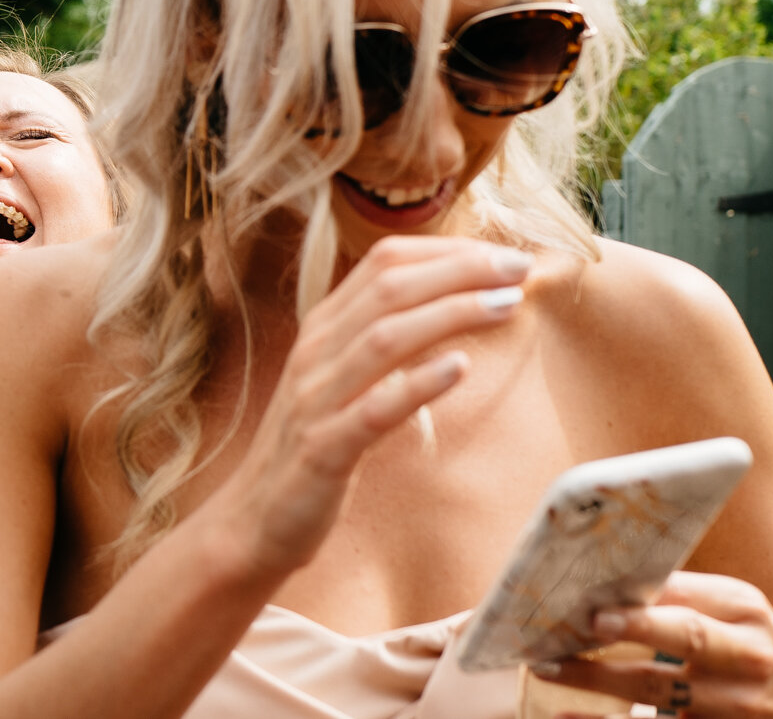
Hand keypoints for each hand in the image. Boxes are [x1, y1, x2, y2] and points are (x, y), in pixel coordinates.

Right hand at [218, 236, 532, 579]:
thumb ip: (382, 343)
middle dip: (459, 270)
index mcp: (322, 330)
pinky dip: (417, 383)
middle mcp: (315, 353)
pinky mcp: (323, 450)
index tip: (501, 254)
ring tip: (506, 304)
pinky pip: (373, 409)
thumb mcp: (342, 383)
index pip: (382, 264)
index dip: (445, 251)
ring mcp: (316, 400)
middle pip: (388, 289)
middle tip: (519, 267)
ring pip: (383, 338)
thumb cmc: (311, 449)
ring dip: (450, 313)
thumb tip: (451, 310)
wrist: (253, 521)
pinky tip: (460, 368)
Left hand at [531, 571, 772, 716]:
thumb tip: (595, 581)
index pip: (685, 594)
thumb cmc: (738, 644)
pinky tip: (566, 714)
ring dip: (597, 679)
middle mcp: (747, 656)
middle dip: (635, 628)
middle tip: (585, 623)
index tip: (590, 596)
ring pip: (660, 689)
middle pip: (686, 636)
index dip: (637, 595)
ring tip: (547, 668)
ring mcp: (737, 704)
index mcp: (743, 609)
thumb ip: (675, 596)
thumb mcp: (726, 612)